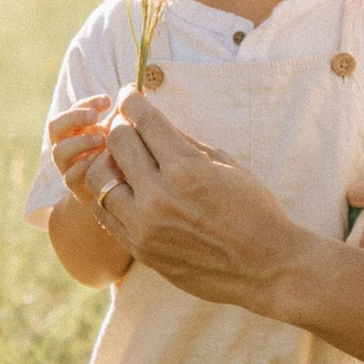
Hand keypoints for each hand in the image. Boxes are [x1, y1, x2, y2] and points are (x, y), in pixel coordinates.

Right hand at [48, 91, 118, 198]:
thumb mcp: (122, 132)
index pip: (72, 110)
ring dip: (80, 142)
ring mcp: (68, 167)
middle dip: (75, 118)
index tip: (107, 101)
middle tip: (96, 116)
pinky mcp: (75, 188)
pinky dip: (85, 167)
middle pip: (55, 126)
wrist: (118, 192)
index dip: (86, 103)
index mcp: (77, 129)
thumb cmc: (119, 156)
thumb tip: (138, 89)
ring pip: (59, 152)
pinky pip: (70, 177)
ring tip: (102, 139)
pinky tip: (102, 161)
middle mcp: (67, 146)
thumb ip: (125, 113)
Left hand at [93, 91, 314, 314]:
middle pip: (116, 142)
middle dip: (121, 126)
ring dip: (109, 161)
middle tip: (127, 124)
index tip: (129, 95)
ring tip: (122, 160)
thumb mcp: (224, 165)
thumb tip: (151, 119)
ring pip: (99, 178)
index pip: (143, 120)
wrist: (264, 267)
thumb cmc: (252, 210)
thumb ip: (183, 142)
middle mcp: (159, 197)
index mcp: (186, 169)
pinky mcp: (139, 249)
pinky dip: (110, 194)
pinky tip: (124, 188)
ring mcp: (144, 227)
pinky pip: (105, 212)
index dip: (132, 100)